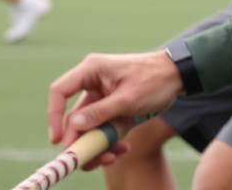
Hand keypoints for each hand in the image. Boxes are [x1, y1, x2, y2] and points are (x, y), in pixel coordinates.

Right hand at [47, 50, 182, 165]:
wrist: (178, 76)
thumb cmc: (154, 80)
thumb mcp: (128, 99)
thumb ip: (101, 112)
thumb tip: (74, 125)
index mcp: (91, 71)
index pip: (60, 91)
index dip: (53, 115)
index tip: (57, 140)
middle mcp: (92, 83)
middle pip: (74, 117)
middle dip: (82, 141)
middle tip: (89, 160)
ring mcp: (101, 97)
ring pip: (89, 127)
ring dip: (98, 145)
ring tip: (114, 156)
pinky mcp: (111, 108)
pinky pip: (103, 129)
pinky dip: (110, 141)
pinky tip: (124, 148)